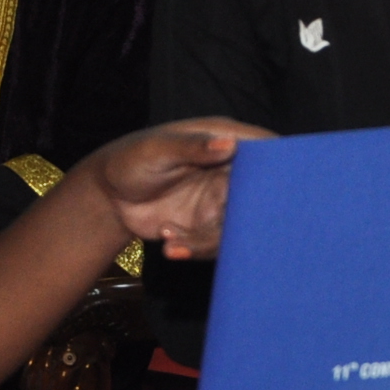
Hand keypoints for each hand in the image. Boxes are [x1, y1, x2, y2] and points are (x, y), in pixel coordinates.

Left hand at [90, 118, 266, 260]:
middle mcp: (230, 172)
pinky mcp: (208, 227)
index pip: (267, 152)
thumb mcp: (159, 149)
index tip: (277, 189)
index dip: (280, 168)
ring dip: (208, 241)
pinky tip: (169, 242)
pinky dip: (194, 248)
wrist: (109, 196)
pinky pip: (216, 245)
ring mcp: (221, 202)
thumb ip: (193, 147)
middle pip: (261, 197)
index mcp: (226, 141)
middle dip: (250, 218)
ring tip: (174, 241)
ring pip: (239, 228)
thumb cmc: (132, 159)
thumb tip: (228, 144)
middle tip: (221, 228)